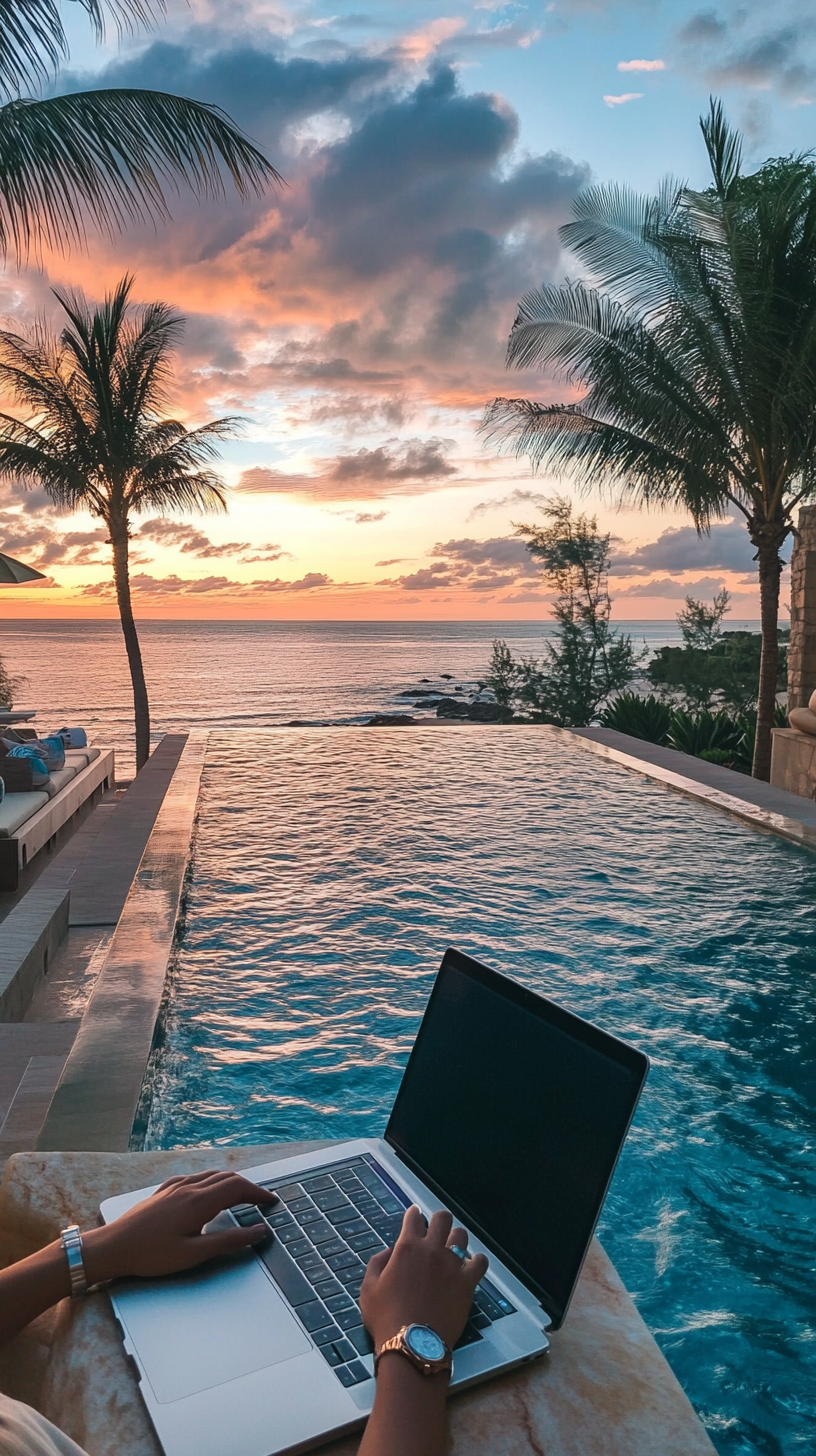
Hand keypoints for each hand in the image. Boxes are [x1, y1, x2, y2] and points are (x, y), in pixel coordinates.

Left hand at [81, 1171, 275, 1283]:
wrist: (112, 1248)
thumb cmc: (151, 1255)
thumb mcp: (194, 1254)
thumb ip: (229, 1241)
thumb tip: (259, 1231)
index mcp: (199, 1201)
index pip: (239, 1187)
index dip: (259, 1193)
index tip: (272, 1202)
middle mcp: (188, 1188)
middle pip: (227, 1177)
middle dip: (248, 1187)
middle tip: (261, 1201)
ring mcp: (173, 1187)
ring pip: (210, 1175)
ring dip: (230, 1182)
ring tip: (240, 1196)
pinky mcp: (162, 1191)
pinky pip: (193, 1177)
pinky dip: (210, 1181)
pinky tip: (206, 1190)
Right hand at [359, 1206, 487, 1352]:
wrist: (412, 1345)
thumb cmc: (385, 1318)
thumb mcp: (368, 1288)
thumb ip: (377, 1263)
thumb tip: (390, 1251)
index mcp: (407, 1247)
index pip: (413, 1217)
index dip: (413, 1214)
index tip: (414, 1215)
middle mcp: (432, 1249)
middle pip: (443, 1218)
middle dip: (438, 1220)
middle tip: (435, 1231)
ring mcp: (452, 1265)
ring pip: (462, 1235)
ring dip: (456, 1239)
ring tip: (453, 1249)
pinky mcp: (468, 1283)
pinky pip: (480, 1262)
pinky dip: (476, 1262)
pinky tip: (470, 1267)